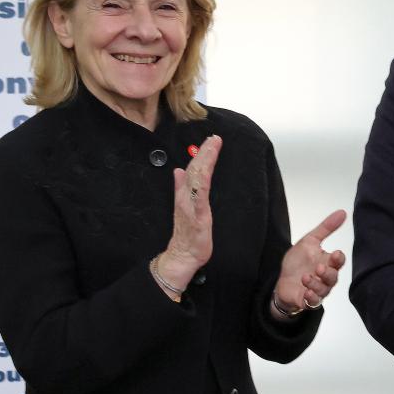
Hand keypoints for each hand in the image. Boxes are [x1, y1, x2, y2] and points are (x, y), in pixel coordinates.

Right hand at [156, 134, 221, 292]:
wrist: (182, 255)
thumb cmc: (187, 233)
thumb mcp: (186, 207)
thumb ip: (182, 187)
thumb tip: (179, 170)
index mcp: (186, 194)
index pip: (194, 169)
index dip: (203, 154)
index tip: (212, 140)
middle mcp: (187, 197)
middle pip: (195, 170)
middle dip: (205, 153)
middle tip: (214, 138)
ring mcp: (191, 207)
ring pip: (197, 180)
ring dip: (204, 163)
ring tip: (211, 149)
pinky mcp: (198, 218)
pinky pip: (199, 199)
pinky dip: (200, 186)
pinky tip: (204, 175)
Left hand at [273, 209, 346, 318]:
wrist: (282, 282)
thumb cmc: (298, 263)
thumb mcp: (309, 241)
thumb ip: (326, 228)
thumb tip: (342, 212)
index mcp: (327, 262)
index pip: (339, 261)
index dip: (338, 259)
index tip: (335, 253)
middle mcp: (325, 278)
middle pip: (334, 277)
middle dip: (328, 273)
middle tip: (319, 267)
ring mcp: (318, 290)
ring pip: (324, 289)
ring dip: (316, 284)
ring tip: (306, 277)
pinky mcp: (308, 300)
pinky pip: (314, 302)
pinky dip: (311, 297)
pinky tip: (306, 292)